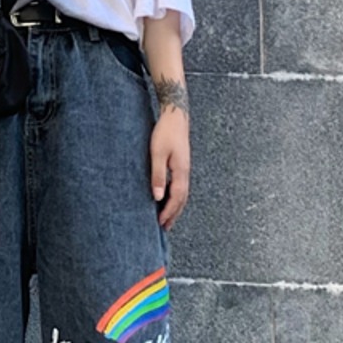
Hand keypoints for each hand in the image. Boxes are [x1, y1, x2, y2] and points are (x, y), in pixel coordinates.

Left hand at [150, 106, 189, 230]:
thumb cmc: (165, 132)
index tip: (160, 223)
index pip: (176, 198)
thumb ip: (158, 175)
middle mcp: (185, 172)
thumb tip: (157, 197)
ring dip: (175, 207)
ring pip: (182, 193)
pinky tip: (167, 199)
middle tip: (165, 227)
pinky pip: (180, 186)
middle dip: (173, 214)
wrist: (176, 115)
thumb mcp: (157, 154)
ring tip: (167, 218)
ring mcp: (184, 168)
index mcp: (181, 171)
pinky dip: (175, 197)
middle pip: (182, 199)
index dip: (168, 212)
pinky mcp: (181, 164)